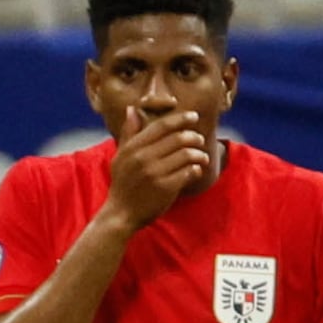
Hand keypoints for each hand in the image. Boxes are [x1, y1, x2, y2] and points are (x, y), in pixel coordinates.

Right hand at [99, 103, 215, 229]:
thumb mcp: (120, 156)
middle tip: (199, 140)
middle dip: (194, 137)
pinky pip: (189, 172)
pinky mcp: (166, 187)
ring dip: (199, 154)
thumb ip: (128, 133)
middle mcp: (143, 158)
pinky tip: (196, 171)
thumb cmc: (123, 184)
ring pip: (187, 154)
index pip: (161, 127)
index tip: (194, 116)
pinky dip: (196, 169)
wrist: (121, 214)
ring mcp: (155, 173)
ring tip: (202, 157)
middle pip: (178, 138)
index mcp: (133, 148)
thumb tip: (132, 109)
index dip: (180, 119)